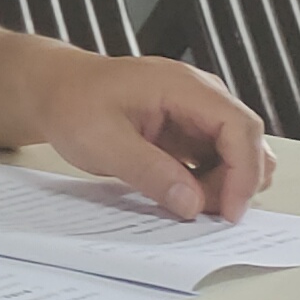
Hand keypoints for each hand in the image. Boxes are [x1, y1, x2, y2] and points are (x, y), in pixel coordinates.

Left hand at [30, 53, 272, 221]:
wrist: (53, 88)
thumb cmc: (71, 102)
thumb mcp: (102, 141)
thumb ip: (149, 171)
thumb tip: (192, 203)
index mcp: (183, 86)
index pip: (240, 126)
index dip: (244, 172)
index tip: (231, 211)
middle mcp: (199, 95)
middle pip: (246, 142)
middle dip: (235, 183)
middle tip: (204, 213)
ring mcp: (195, 112)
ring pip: (236, 154)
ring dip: (222, 185)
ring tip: (185, 203)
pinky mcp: (187, 129)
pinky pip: (215, 159)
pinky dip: (208, 183)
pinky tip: (182, 196)